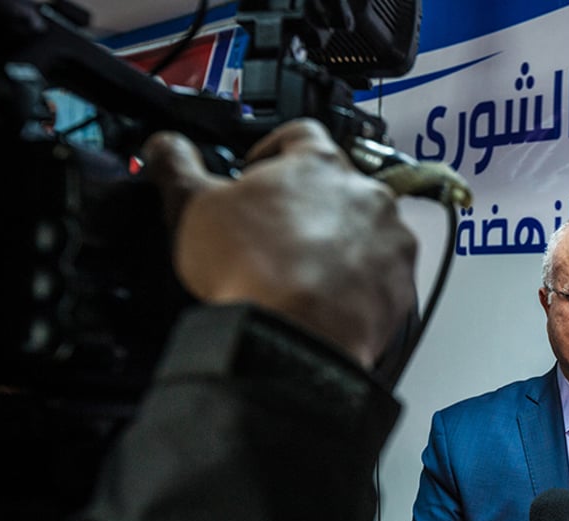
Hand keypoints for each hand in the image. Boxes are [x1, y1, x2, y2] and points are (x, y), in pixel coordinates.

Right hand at [140, 119, 417, 367]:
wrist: (298, 338)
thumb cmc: (255, 272)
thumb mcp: (193, 208)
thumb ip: (178, 167)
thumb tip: (167, 147)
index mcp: (319, 163)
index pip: (301, 133)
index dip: (273, 150)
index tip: (258, 172)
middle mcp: (367, 195)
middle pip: (339, 186)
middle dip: (310, 204)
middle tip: (279, 231)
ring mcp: (391, 240)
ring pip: (367, 231)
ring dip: (341, 243)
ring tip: (305, 270)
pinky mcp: (402, 285)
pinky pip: (384, 275)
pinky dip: (361, 282)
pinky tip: (331, 298)